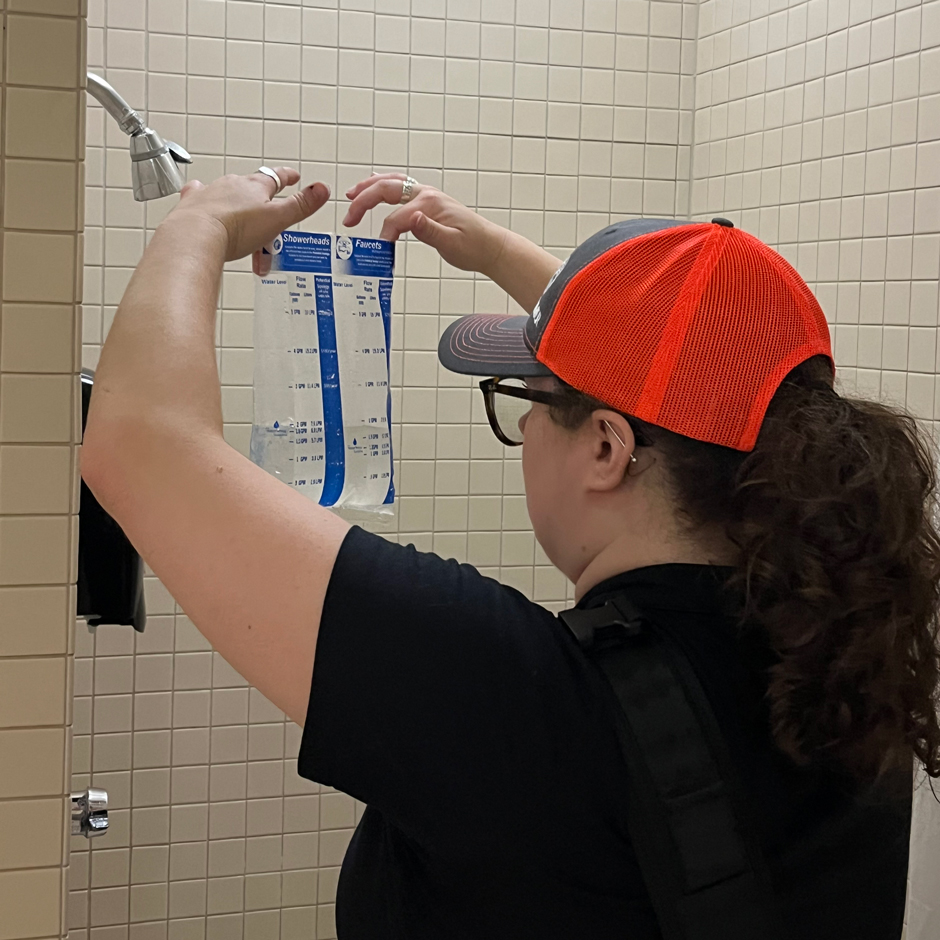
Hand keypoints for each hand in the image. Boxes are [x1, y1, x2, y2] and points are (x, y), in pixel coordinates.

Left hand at [170, 168, 329, 264]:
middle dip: (260, 197)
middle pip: (251, 188)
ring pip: (227, 193)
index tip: (293, 176)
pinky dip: (205, 201)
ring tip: (240, 220)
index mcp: (255, 187)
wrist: (197, 234)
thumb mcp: (277, 219)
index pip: (276, 177)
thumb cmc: (236, 228)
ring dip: (235, 203)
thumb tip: (322, 188)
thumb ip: (301, 205)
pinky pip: (199, 197)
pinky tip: (204, 205)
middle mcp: (232, 184)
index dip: (287, 177)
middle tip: (267, 211)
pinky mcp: (193, 204)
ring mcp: (211, 193)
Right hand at [343, 174, 508, 277]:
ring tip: (351, 195)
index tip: (380, 249)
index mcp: (430, 204)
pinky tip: (373, 187)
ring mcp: (426, 196)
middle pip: (387, 189)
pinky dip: (382, 186)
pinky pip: (399, 188)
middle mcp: (426, 195)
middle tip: (349, 218)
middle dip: (364, 201)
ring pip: (391, 183)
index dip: (385, 233)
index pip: (398, 216)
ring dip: (369, 187)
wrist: (489, 246)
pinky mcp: (426, 202)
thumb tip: (412, 219)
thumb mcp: (453, 244)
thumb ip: (431, 232)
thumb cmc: (474, 246)